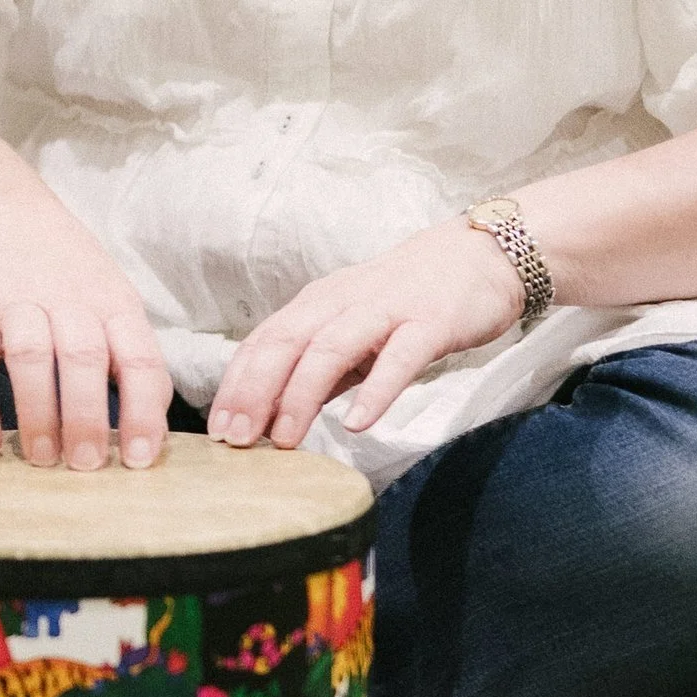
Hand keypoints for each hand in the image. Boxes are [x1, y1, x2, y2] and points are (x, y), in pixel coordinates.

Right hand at [0, 193, 172, 469]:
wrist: (2, 213)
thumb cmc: (71, 273)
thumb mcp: (114, 298)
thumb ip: (131, 355)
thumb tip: (150, 431)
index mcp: (114, 303)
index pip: (139, 358)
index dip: (143, 411)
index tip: (140, 459)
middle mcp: (68, 300)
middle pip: (83, 358)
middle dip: (86, 417)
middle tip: (86, 466)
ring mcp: (16, 303)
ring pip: (30, 358)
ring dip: (37, 413)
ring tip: (42, 460)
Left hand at [211, 219, 523, 449]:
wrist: (479, 256)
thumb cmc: (408, 300)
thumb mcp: (353, 331)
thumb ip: (320, 369)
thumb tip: (278, 415)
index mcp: (316, 305)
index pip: (263, 344)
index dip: (235, 385)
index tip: (217, 430)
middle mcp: (340, 303)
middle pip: (284, 344)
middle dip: (253, 392)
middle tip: (235, 440)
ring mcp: (384, 310)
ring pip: (330, 349)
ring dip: (301, 395)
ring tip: (285, 439)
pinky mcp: (429, 322)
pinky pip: (398, 358)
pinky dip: (375, 390)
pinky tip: (358, 423)